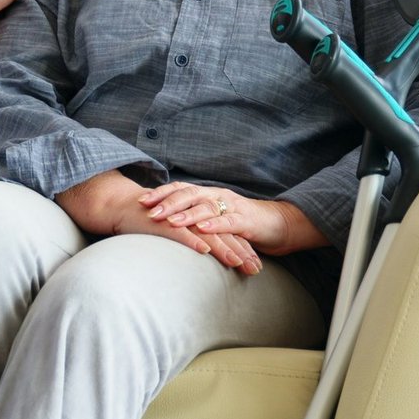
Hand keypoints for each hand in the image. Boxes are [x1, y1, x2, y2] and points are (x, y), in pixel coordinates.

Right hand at [57, 172, 260, 275]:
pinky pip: (179, 231)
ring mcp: (177, 218)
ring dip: (223, 249)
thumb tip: (207, 259)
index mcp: (197, 218)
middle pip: (221, 234)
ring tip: (238, 263)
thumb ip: (192, 241)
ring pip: (206, 233)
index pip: (226, 233)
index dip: (242, 249)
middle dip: (240, 253)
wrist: (122, 206)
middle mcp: (191, 216)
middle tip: (256, 270)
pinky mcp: (162, 222)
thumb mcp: (176, 231)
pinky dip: (192, 240)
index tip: (256, 267)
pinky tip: (204, 250)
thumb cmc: (149, 222)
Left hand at [138, 182, 326, 255]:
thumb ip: (193, 217)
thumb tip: (164, 223)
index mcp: (208, 194)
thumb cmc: (240, 223)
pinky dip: (215, 225)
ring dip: (186, 214)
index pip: (180, 189)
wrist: (278, 225)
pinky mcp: (247, 222)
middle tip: (148, 211)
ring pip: (206, 207)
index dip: (161, 193)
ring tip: (169, 221)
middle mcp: (218, 196)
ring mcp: (233, 207)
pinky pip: (229, 222)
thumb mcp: (213, 219)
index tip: (140, 201)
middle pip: (189, 194)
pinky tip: (202, 229)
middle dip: (167, 202)